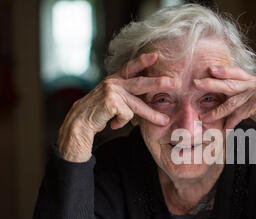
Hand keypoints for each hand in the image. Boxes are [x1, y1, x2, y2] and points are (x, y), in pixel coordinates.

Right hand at [57, 53, 173, 161]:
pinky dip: (122, 122)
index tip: (156, 55)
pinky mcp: (110, 102)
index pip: (131, 67)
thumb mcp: (113, 100)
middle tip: (174, 83)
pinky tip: (113, 123)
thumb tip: (150, 101)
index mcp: (115, 80)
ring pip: (138, 104)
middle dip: (158, 83)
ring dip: (152, 114)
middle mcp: (113, 82)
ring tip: (164, 121)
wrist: (79, 122)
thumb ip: (128, 97)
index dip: (143, 60)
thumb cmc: (98, 112)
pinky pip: (127, 115)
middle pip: (140, 83)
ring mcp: (111, 91)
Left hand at [194, 65, 255, 171]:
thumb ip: (239, 95)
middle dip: (211, 83)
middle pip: (229, 84)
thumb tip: (217, 98)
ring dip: (216, 112)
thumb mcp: (252, 100)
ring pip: (231, 103)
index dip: (223, 69)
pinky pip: (239, 114)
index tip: (209, 69)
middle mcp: (255, 85)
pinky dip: (230, 122)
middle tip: (196, 84)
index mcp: (252, 81)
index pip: (235, 72)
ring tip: (204, 118)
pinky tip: (225, 129)